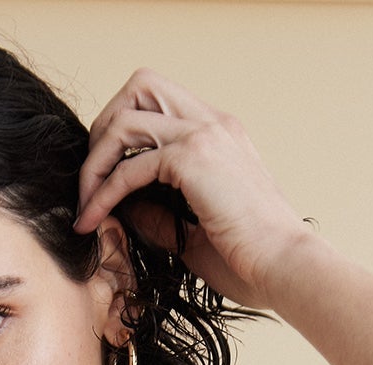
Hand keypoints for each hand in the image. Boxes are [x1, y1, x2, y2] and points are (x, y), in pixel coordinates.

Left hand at [73, 69, 315, 308]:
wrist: (286, 269)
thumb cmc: (253, 261)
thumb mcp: (196, 232)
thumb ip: (159, 213)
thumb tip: (121, 206)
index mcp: (221, 134)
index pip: (160, 102)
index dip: (126, 130)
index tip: (109, 176)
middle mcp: (213, 123)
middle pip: (139, 87)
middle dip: (105, 127)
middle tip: (93, 178)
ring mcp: (204, 134)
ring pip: (125, 118)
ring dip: (96, 160)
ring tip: (86, 202)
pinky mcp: (192, 158)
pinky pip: (130, 165)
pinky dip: (104, 191)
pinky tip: (95, 219)